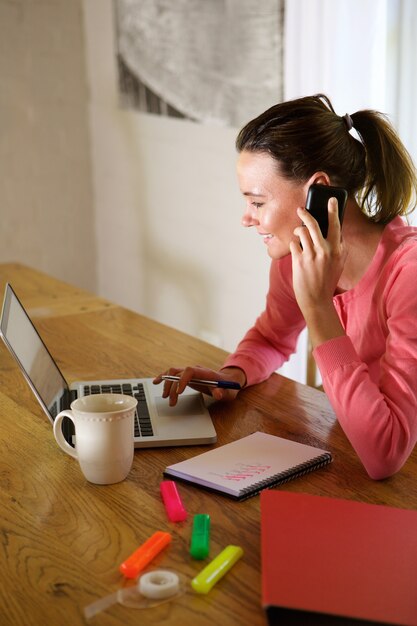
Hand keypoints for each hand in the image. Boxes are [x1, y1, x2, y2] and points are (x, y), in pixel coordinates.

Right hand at [153, 366, 244, 405]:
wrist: (227, 380)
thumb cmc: (227, 386)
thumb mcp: (228, 391)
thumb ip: (222, 392)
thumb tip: (218, 394)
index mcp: (204, 372)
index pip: (189, 371)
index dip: (182, 380)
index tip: (179, 392)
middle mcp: (195, 369)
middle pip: (178, 373)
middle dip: (172, 387)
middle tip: (172, 402)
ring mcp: (189, 371)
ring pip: (172, 373)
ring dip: (166, 384)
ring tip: (165, 397)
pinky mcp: (186, 376)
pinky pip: (172, 373)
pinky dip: (163, 377)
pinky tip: (156, 381)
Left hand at [289, 198, 346, 346]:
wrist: (317, 300)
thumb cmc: (326, 281)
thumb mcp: (338, 264)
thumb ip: (337, 248)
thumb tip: (333, 232)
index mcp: (338, 250)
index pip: (336, 225)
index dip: (333, 210)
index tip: (330, 200)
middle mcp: (326, 250)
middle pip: (314, 224)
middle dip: (306, 214)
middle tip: (300, 209)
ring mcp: (312, 255)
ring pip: (301, 232)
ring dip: (298, 231)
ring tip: (298, 233)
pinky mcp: (299, 261)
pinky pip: (294, 244)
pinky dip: (294, 245)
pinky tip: (297, 251)